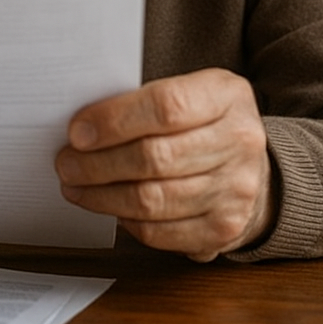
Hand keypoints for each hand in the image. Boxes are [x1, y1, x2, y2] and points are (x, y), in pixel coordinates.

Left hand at [55, 67, 272, 261]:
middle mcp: (240, 142)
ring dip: (102, 196)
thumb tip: (83, 127)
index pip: (166, 107)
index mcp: (227, 96)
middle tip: (66, 163)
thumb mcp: (191, 92)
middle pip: (154, 158)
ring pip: (152, 200)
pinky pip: (160, 231)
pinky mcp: (223, 228)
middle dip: (97, 164)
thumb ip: (145, 101)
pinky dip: (126, 220)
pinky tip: (110, 206)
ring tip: (76, 186)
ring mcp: (236, 189)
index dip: (114, 121)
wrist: (256, 169)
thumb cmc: (206, 124)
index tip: (77, 132)